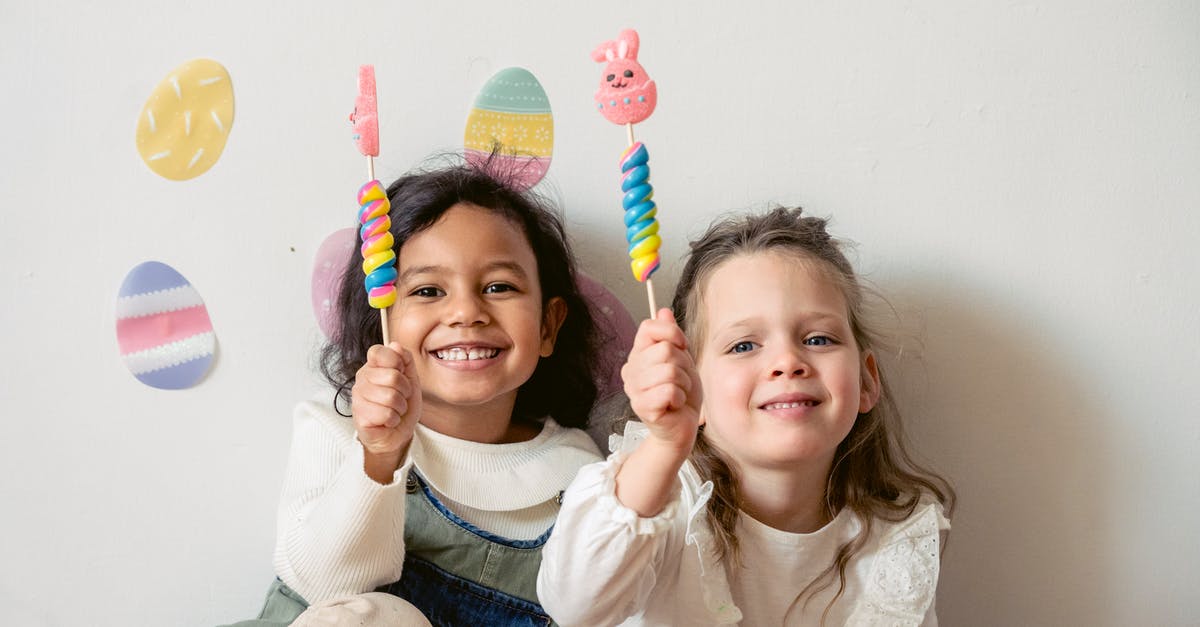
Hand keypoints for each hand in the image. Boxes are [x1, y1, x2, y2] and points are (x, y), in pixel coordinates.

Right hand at [351, 342, 421, 482]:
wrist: (396, 433)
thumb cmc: (401, 404)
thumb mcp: (411, 379)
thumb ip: (406, 360)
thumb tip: (395, 345)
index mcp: (372, 366)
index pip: (378, 352)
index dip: (396, 362)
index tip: (401, 373)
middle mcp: (361, 379)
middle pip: (392, 376)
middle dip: (405, 391)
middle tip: (401, 398)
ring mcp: (358, 397)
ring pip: (390, 397)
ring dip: (400, 407)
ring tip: (395, 410)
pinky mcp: (359, 416)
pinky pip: (386, 414)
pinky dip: (393, 420)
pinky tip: (387, 421)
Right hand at [620, 308, 701, 457]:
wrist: (681, 428)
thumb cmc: (681, 394)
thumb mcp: (682, 360)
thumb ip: (671, 336)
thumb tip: (663, 311)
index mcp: (638, 354)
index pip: (649, 327)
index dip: (672, 334)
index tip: (682, 347)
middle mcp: (631, 369)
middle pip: (665, 350)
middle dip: (684, 366)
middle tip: (681, 381)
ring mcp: (634, 389)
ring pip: (670, 371)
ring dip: (684, 384)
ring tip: (678, 394)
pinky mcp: (642, 407)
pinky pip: (669, 391)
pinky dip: (680, 398)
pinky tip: (675, 405)